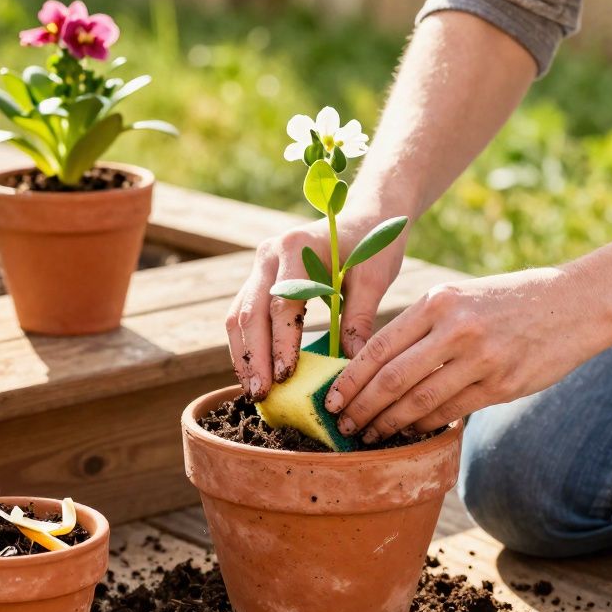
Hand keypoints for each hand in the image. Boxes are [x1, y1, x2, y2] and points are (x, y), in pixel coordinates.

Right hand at [226, 212, 408, 400]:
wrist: (364, 217)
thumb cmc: (373, 245)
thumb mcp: (373, 278)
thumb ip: (360, 318)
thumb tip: (352, 366)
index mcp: (296, 247)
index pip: (282, 302)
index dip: (281, 342)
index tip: (285, 376)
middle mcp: (269, 254)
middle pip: (250, 311)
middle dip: (254, 356)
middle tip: (261, 394)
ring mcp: (260, 266)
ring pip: (238, 315)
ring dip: (243, 355)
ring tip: (253, 392)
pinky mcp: (259, 279)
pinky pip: (243, 314)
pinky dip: (245, 345)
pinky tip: (253, 373)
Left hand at [323, 268, 611, 441]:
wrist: (575, 303)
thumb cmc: (509, 301)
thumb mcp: (460, 297)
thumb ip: (422, 327)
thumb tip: (376, 367)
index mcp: (438, 302)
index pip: (378, 348)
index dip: (349, 380)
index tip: (330, 400)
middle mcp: (455, 329)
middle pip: (391, 379)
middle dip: (361, 408)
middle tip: (342, 425)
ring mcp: (480, 359)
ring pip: (418, 401)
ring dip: (388, 423)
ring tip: (369, 435)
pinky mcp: (502, 385)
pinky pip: (450, 412)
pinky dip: (423, 425)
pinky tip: (408, 432)